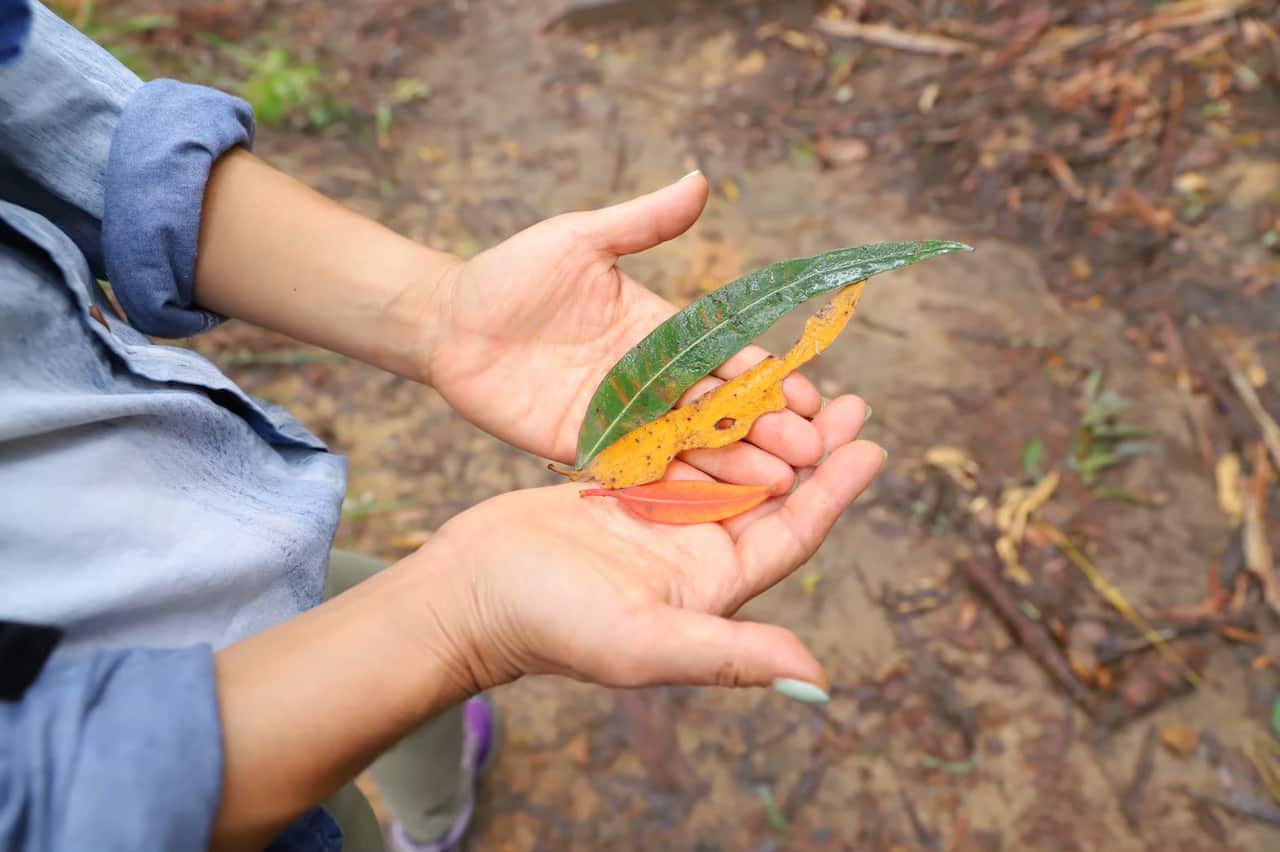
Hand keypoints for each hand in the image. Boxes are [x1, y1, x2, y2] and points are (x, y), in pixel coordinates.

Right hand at [404, 396, 879, 695]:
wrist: (468, 595)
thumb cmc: (549, 625)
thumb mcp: (643, 642)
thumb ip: (728, 654)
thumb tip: (817, 680)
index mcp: (712, 586)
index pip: (790, 536)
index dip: (834, 493)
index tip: (872, 447)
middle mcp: (694, 552)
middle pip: (770, 494)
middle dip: (814, 450)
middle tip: (851, 401)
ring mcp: (658, 520)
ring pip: (729, 464)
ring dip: (766, 426)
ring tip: (801, 383)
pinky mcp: (622, 492)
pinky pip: (680, 447)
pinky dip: (709, 417)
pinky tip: (728, 384)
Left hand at [421, 173, 827, 491]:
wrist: (447, 323)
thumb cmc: (512, 274)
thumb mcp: (580, 240)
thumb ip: (642, 221)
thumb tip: (700, 180)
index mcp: (661, 334)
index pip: (729, 360)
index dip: (770, 380)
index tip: (813, 398)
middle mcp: (651, 383)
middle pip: (721, 412)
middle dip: (767, 431)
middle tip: (810, 452)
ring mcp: (621, 421)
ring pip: (690, 449)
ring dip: (735, 467)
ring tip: (780, 485)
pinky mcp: (587, 452)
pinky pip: (640, 476)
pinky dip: (677, 491)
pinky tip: (716, 510)